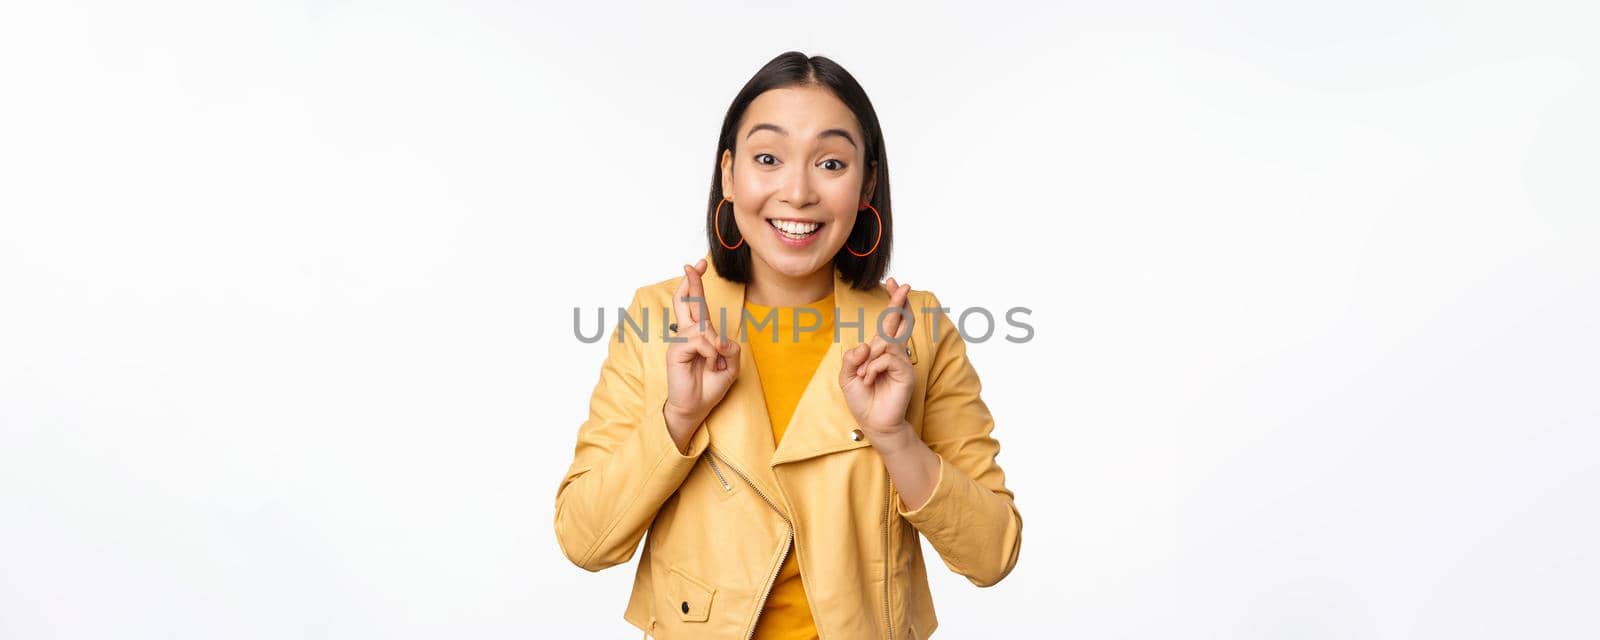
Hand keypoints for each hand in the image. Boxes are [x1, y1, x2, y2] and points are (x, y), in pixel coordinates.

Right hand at [663, 258, 740, 448]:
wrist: (695, 408)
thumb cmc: (710, 387)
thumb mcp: (731, 366)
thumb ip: (731, 349)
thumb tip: (721, 339)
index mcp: (700, 334)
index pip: (698, 305)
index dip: (697, 285)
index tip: (699, 266)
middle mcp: (688, 334)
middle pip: (687, 302)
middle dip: (691, 282)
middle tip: (692, 265)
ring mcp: (681, 342)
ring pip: (702, 327)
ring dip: (715, 345)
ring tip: (716, 363)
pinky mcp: (677, 351)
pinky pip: (700, 342)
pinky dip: (711, 353)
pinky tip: (710, 365)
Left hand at [840, 277, 914, 446]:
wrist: (873, 423)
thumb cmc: (863, 400)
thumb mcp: (847, 377)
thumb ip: (851, 358)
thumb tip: (865, 345)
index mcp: (879, 351)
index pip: (889, 322)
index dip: (892, 302)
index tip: (893, 283)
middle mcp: (893, 353)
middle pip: (900, 321)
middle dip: (899, 301)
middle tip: (904, 283)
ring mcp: (901, 362)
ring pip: (886, 343)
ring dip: (869, 358)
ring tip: (863, 376)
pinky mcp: (906, 373)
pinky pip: (887, 358)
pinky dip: (873, 368)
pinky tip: (870, 380)